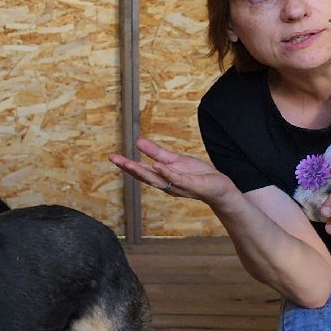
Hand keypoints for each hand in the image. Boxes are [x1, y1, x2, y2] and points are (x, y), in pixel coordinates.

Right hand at [109, 138, 237, 207]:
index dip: (126, 164)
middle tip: (115, 160)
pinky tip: (156, 165)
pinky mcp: (191, 185)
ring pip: (157, 179)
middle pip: (145, 176)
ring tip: (129, 163)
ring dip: (143, 172)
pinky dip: (166, 173)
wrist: (219, 187)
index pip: (141, 170)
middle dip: (129, 168)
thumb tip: (138, 142)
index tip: (112, 157)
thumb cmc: (197, 175)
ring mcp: (178, 186)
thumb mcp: (174, 160)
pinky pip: (176, 179)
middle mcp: (166, 184)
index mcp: (161, 177)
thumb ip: (156, 152)